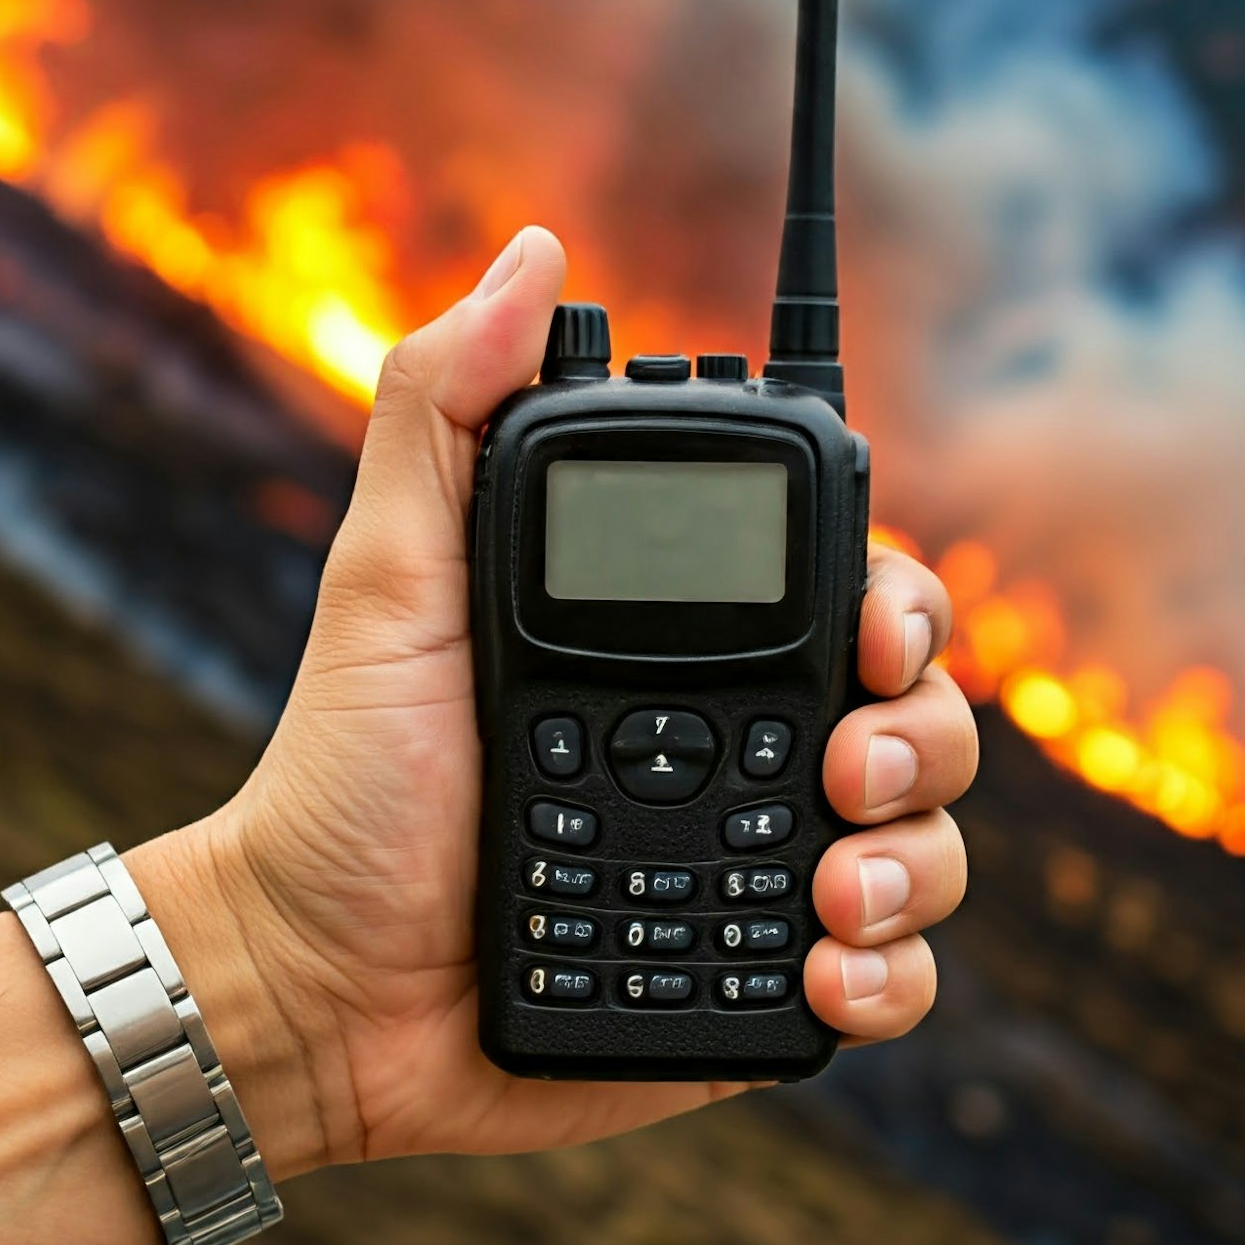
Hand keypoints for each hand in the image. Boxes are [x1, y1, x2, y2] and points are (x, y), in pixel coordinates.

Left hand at [132, 229, 977, 1176]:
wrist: (316, 989)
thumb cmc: (344, 779)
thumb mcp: (389, 578)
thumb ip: (445, 410)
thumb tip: (535, 250)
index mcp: (678, 648)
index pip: (843, 595)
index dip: (893, 601)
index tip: (866, 628)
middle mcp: (739, 752)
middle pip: (917, 716)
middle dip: (925, 734)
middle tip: (845, 766)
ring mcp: (754, 876)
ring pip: (928, 846)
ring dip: (918, 859)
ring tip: (830, 891)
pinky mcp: (755, 994)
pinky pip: (884, 983)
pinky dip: (889, 980)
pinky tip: (821, 974)